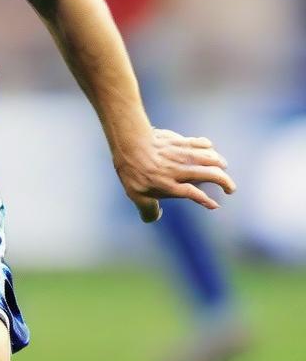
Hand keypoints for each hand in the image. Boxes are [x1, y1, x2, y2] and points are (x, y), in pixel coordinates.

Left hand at [114, 128, 235, 222]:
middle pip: (210, 174)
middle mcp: (179, 171)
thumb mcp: (135, 194)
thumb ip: (147, 209)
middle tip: (230, 189)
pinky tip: (210, 148)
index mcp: (170, 186)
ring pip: (208, 157)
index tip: (215, 205)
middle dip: (225, 182)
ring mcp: (180, 155)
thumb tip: (154, 218)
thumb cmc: (131, 170)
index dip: (206, 201)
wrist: (129, 143)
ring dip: (220, 163)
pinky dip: (208, 146)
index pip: (194, 195)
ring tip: (223, 167)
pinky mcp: (180, 141)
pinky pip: (199, 142)